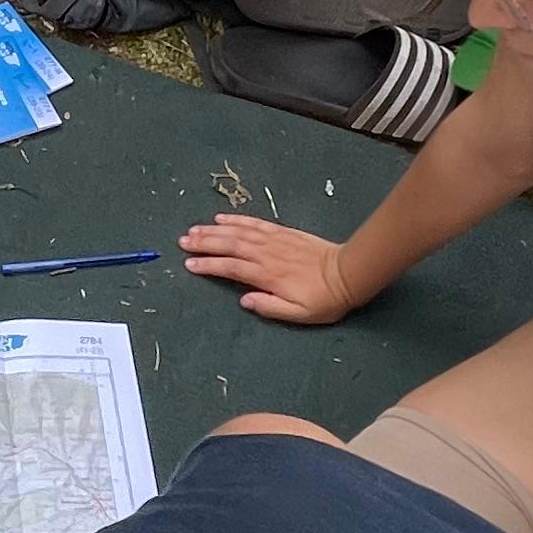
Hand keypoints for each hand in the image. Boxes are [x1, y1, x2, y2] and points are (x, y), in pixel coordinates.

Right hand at [180, 215, 361, 323]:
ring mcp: (274, 240)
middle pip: (230, 245)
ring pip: (239, 233)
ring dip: (215, 230)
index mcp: (268, 275)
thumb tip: (244, 300)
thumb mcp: (299, 314)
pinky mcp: (283, 232)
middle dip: (204, 243)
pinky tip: (223, 219)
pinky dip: (237, 220)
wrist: (349, 273)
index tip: (190, 265)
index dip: (209, 266)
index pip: (231, 268)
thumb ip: (270, 307)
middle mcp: (267, 254)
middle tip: (183, 242)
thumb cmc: (324, 300)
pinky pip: (255, 224)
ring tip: (194, 230)